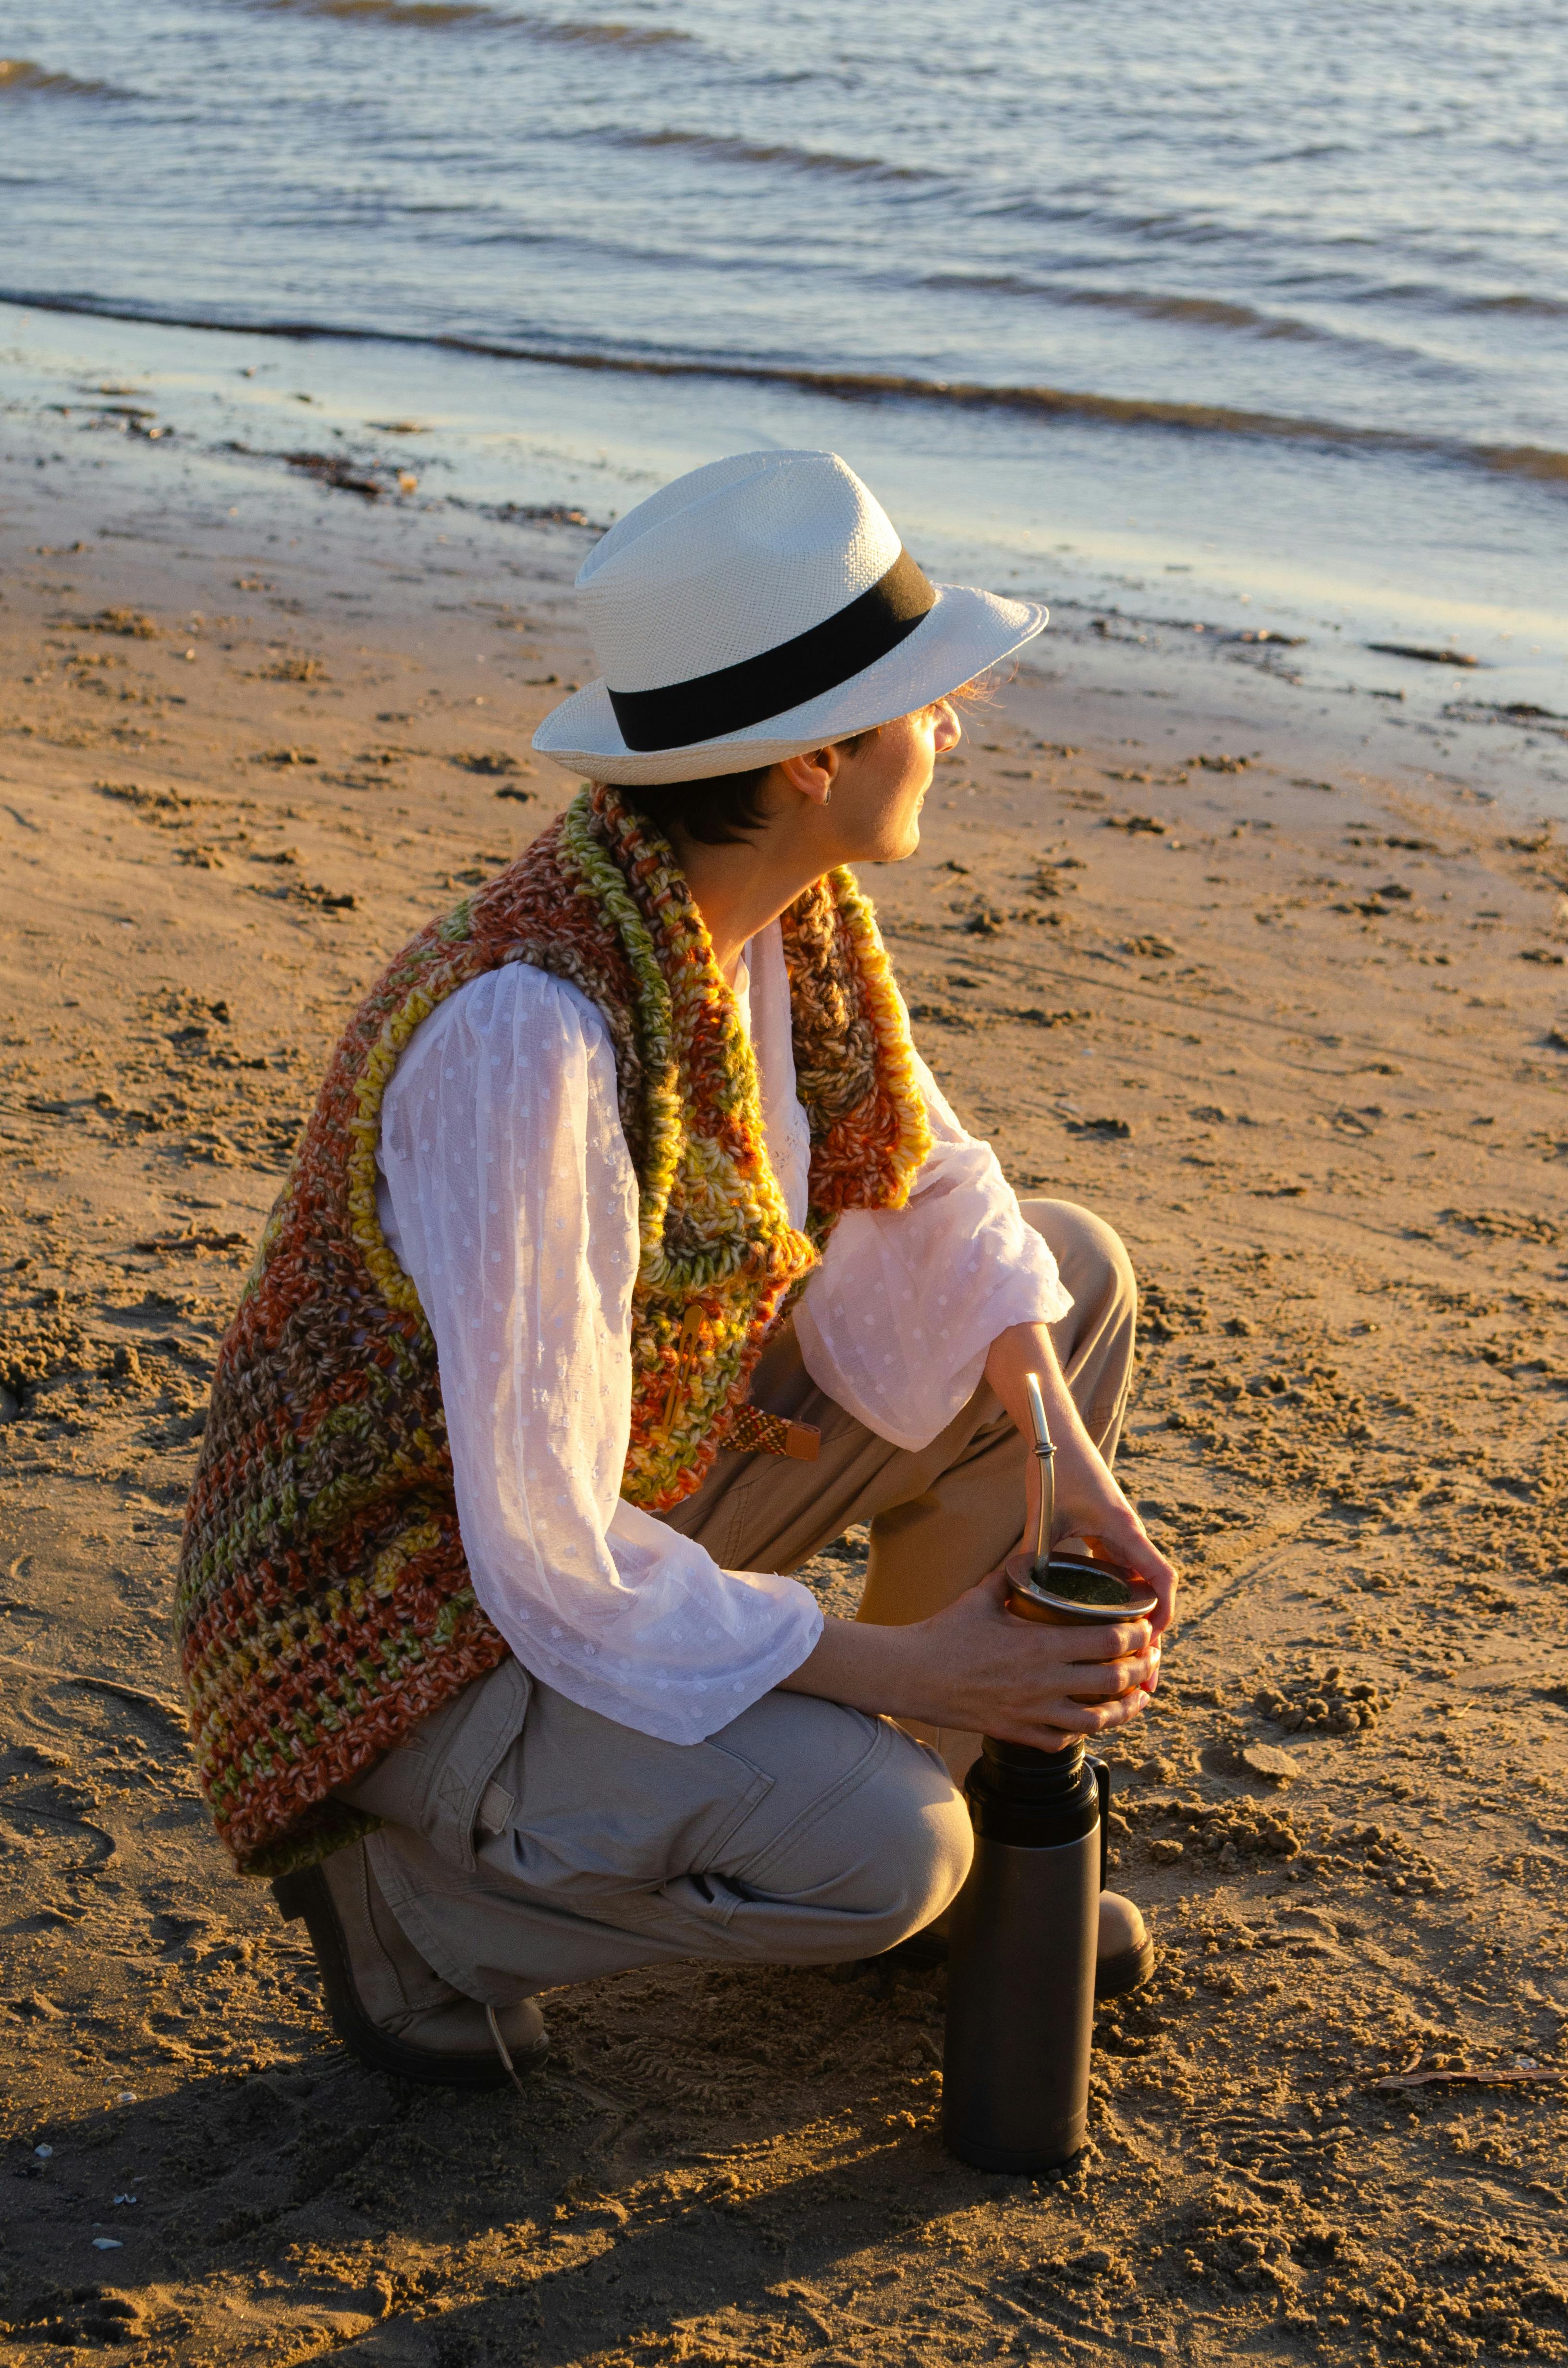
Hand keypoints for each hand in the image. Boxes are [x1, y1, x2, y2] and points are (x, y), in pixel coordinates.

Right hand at [780, 1571, 1157, 1750]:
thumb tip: (1033, 1553)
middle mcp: (1043, 1682)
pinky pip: (1062, 1740)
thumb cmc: (944, 1633)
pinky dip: (1083, 1733)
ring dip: (1125, 1709)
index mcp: (1038, 1644)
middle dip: (1141, 1669)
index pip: (1108, 1640)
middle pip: (1113, 1681)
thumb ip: (1013, 1574)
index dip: (1136, 1635)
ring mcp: (1032, 1712)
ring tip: (1138, 1698)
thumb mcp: (981, 1595)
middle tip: (1150, 1659)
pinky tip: (1091, 1722)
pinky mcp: (1017, 1732)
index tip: (1145, 1628)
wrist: (910, 1675)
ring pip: (1097, 1720)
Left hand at [984, 1320, 1178, 1639]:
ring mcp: (1120, 1533)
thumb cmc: (1055, 1468)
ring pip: (1138, 1580)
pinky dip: (1121, 1595)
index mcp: (1123, 1530)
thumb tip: (1017, 1594)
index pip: (1160, 1577)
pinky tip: (1106, 1619)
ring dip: (1138, 1614)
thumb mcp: (1044, 1515)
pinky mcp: (1107, 1531)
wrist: (1057, 1434)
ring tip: (1128, 1655)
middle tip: (1145, 1672)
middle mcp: (1129, 1534)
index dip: (1163, 1612)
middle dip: (1152, 1628)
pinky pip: (1122, 1569)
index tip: (1154, 1643)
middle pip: (1154, 1587)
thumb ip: (1033, 1553)